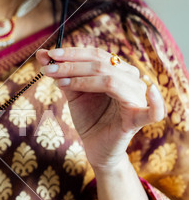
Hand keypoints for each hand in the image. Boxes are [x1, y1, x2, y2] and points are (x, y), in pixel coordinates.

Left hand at [36, 47, 165, 169]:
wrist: (95, 147)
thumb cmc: (89, 118)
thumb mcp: (73, 93)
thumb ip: (62, 74)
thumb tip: (42, 53)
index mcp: (118, 71)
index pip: (97, 55)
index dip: (73, 53)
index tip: (49, 55)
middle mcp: (131, 81)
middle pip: (101, 65)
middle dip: (71, 66)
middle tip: (48, 68)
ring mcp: (136, 99)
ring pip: (111, 81)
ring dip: (81, 79)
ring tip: (60, 82)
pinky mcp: (137, 120)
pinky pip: (154, 111)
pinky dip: (156, 101)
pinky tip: (151, 91)